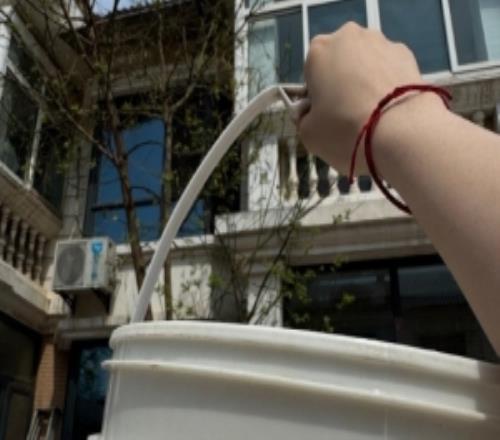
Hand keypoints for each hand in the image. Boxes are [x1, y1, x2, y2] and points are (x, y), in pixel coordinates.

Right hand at [298, 22, 427, 174]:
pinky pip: (390, 71)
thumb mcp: (308, 134)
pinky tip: (391, 112)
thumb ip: (305, 119)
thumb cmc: (344, 131)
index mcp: (318, 52)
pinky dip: (388, 87)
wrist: (402, 134)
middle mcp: (350, 38)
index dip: (316, 96)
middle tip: (347, 117)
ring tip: (373, 117)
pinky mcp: (409, 56)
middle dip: (342, 85)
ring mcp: (382, 43)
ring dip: (366, 84)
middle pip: (340, 63)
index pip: (311, 72)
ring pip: (366, 65)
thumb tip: (313, 115)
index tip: (324, 116)